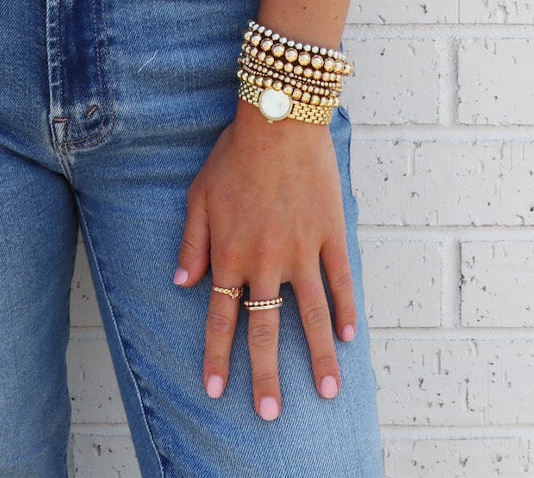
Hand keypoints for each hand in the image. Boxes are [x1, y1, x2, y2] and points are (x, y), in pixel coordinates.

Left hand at [174, 108, 355, 420]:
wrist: (278, 119)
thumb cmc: (234, 154)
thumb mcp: (199, 196)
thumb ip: (191, 244)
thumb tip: (182, 284)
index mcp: (230, 253)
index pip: (221, 317)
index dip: (218, 356)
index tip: (216, 392)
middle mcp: (264, 261)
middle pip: (265, 329)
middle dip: (265, 376)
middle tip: (270, 414)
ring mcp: (301, 251)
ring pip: (310, 316)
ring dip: (319, 358)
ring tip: (329, 393)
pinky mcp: (330, 235)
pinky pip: (340, 281)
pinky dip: (346, 310)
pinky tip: (350, 338)